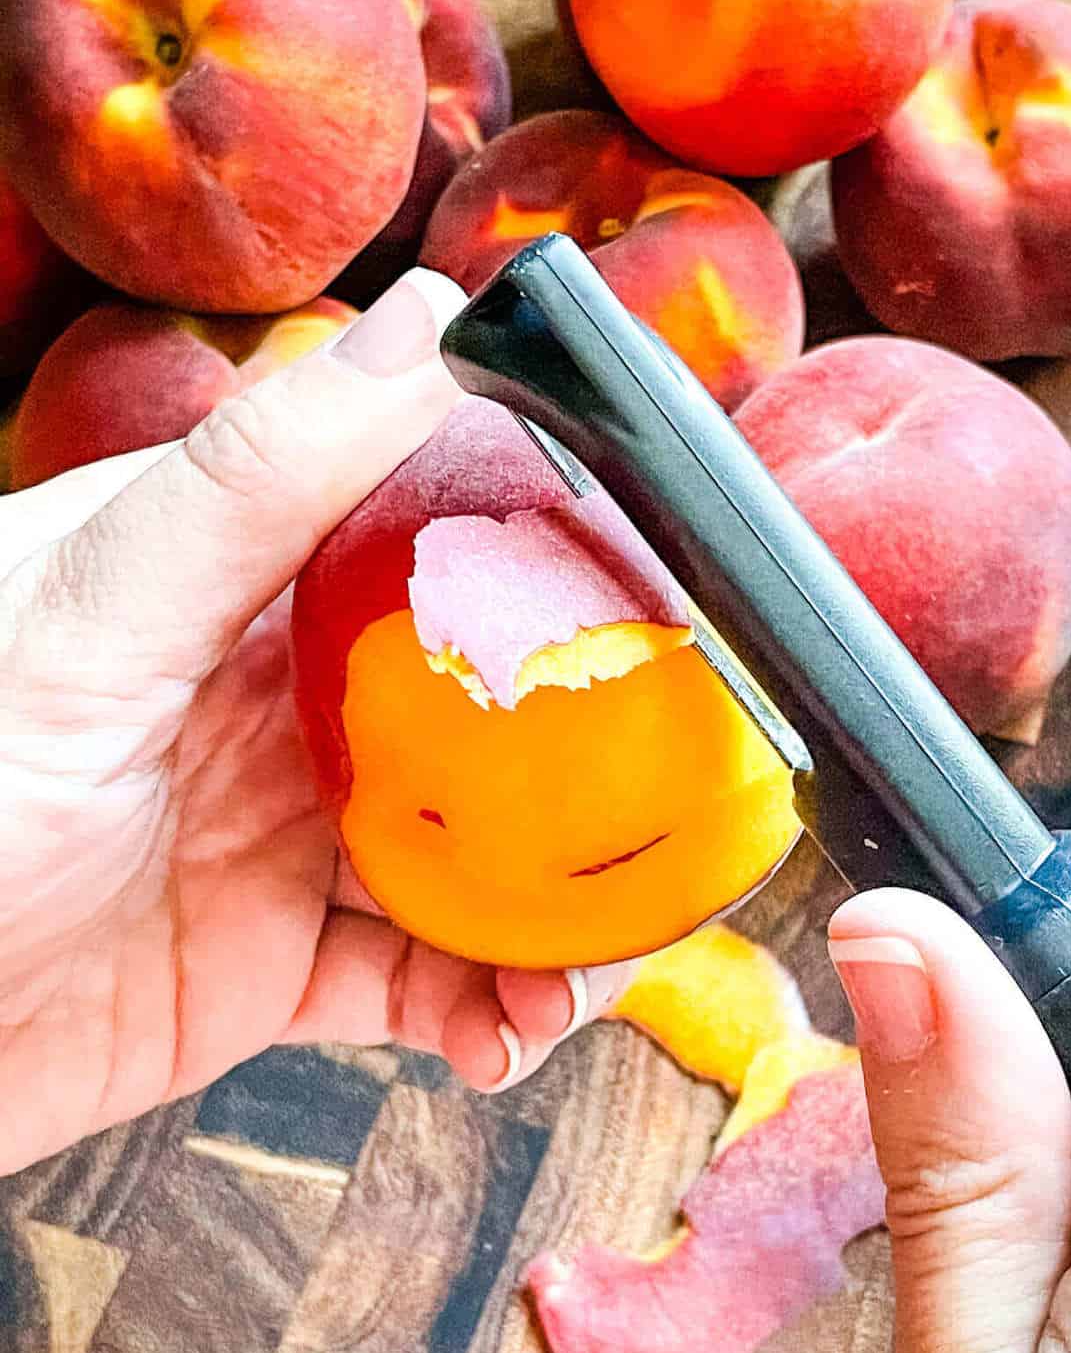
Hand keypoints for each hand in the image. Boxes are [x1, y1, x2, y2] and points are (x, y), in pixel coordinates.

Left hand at [0, 272, 627, 1177]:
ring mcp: (286, 832)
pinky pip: (416, 978)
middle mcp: (280, 693)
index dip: (567, 551)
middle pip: (485, 707)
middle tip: (694, 808)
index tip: (682, 596)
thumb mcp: (93, 620)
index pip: (439, 525)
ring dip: (559, 912)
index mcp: (242, 575)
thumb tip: (433, 317)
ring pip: (477, 854)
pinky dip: (482, 1011)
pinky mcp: (276, 962)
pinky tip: (507, 1035)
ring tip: (597, 967)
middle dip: (595, 758)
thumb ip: (258, 483)